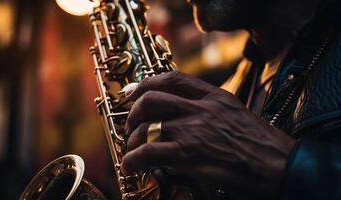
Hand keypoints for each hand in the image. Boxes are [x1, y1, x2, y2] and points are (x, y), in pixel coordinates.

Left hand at [121, 71, 295, 198]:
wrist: (280, 166)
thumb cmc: (262, 144)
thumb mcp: (236, 114)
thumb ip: (210, 109)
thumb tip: (185, 114)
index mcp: (214, 96)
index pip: (173, 78)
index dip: (147, 83)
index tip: (133, 92)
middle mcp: (201, 109)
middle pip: (152, 99)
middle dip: (134, 112)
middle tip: (131, 125)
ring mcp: (194, 131)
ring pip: (146, 126)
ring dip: (132, 140)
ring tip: (132, 151)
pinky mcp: (190, 155)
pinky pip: (148, 153)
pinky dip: (133, 160)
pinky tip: (131, 166)